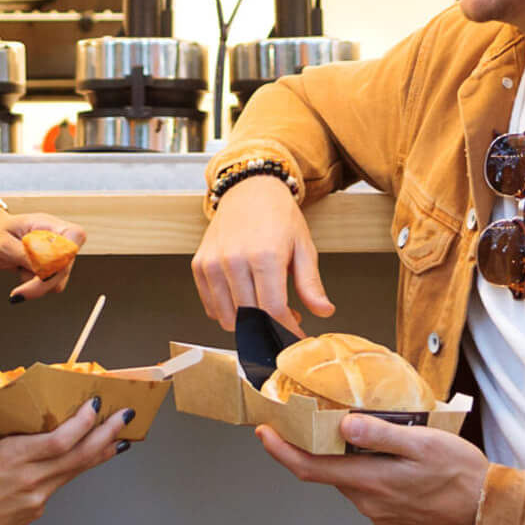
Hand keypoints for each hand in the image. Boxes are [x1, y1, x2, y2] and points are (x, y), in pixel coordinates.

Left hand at [0, 206, 85, 302]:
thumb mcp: (3, 245)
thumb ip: (26, 255)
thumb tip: (44, 269)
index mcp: (48, 224)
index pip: (75, 235)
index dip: (67, 254)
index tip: (45, 267)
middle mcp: (57, 238)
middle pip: (66, 266)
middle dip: (42, 282)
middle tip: (19, 292)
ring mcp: (57, 254)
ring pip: (59, 280)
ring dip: (37, 285)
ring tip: (18, 269)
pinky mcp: (52, 268)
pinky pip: (51, 285)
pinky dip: (34, 286)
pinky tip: (21, 272)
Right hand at [0, 403, 132, 524]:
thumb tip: (8, 394)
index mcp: (13, 458)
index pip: (60, 440)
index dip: (84, 423)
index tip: (95, 404)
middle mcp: (30, 478)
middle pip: (80, 456)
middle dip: (107, 434)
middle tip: (124, 417)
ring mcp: (37, 497)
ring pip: (77, 470)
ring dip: (100, 451)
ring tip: (119, 437)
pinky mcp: (37, 509)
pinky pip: (60, 483)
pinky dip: (75, 467)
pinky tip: (83, 457)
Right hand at [189, 175, 332, 333]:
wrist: (249, 189)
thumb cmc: (279, 216)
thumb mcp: (303, 247)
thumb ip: (311, 283)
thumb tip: (324, 311)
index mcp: (265, 256)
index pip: (273, 310)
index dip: (287, 330)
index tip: (296, 336)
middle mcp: (234, 260)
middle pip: (250, 317)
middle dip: (271, 327)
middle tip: (285, 319)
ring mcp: (213, 263)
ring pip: (228, 317)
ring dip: (248, 323)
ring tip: (264, 307)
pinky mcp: (200, 265)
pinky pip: (211, 306)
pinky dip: (227, 312)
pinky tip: (244, 300)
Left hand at [253, 415, 486, 524]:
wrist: (488, 512)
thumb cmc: (460, 475)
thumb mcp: (422, 444)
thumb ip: (380, 435)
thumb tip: (343, 426)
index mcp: (370, 482)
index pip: (310, 468)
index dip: (281, 450)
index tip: (264, 432)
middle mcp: (367, 501)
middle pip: (325, 471)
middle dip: (312, 446)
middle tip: (307, 415)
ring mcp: (379, 510)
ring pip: (346, 477)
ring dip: (342, 455)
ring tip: (352, 425)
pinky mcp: (391, 511)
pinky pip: (365, 485)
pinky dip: (361, 466)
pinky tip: (379, 449)